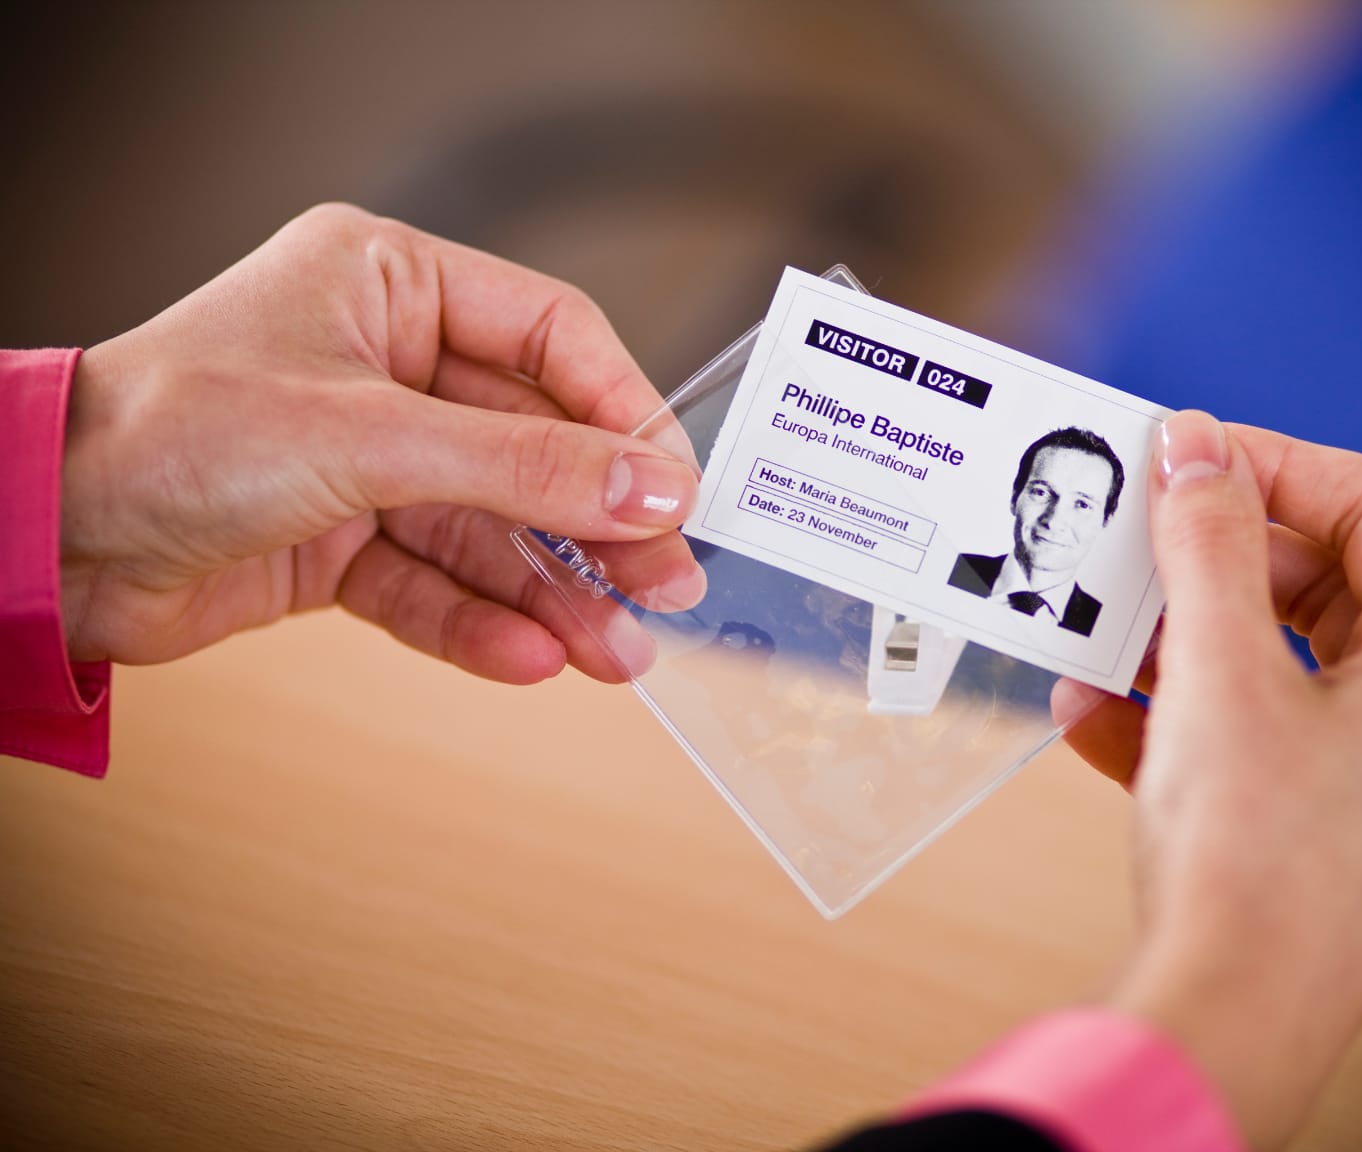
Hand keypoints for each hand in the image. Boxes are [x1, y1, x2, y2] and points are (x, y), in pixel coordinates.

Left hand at [59, 203, 703, 682]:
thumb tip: (651, 486)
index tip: (676, 488)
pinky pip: (435, 580)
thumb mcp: (370, 438)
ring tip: (616, 652)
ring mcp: (366, 457)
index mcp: (390, 284)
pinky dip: (480, 621)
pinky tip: (533, 658)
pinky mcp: (342, 539)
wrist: (42, 540)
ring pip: (490, 527)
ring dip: (553, 593)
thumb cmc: (166, 434)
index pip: (551, 338)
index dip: (623, 414)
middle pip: (532, 445)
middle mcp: (385, 365)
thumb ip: (522, 465)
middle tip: (664, 584)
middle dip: (598, 524)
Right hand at [1051, 411, 1361, 1148]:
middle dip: (1214, 557)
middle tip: (1134, 535)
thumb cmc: (1255, 861)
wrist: (1227, 1018)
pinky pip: (1244, 730)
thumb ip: (1208, 543)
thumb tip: (1196, 446)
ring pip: (1275, 656)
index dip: (1275, 464)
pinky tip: (1090, 714)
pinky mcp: (1311, 819)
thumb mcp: (1219, 670)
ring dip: (1178, 634)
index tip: (1184, 455)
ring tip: (1098, 629)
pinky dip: (1171, 711)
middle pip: (1322, 580)